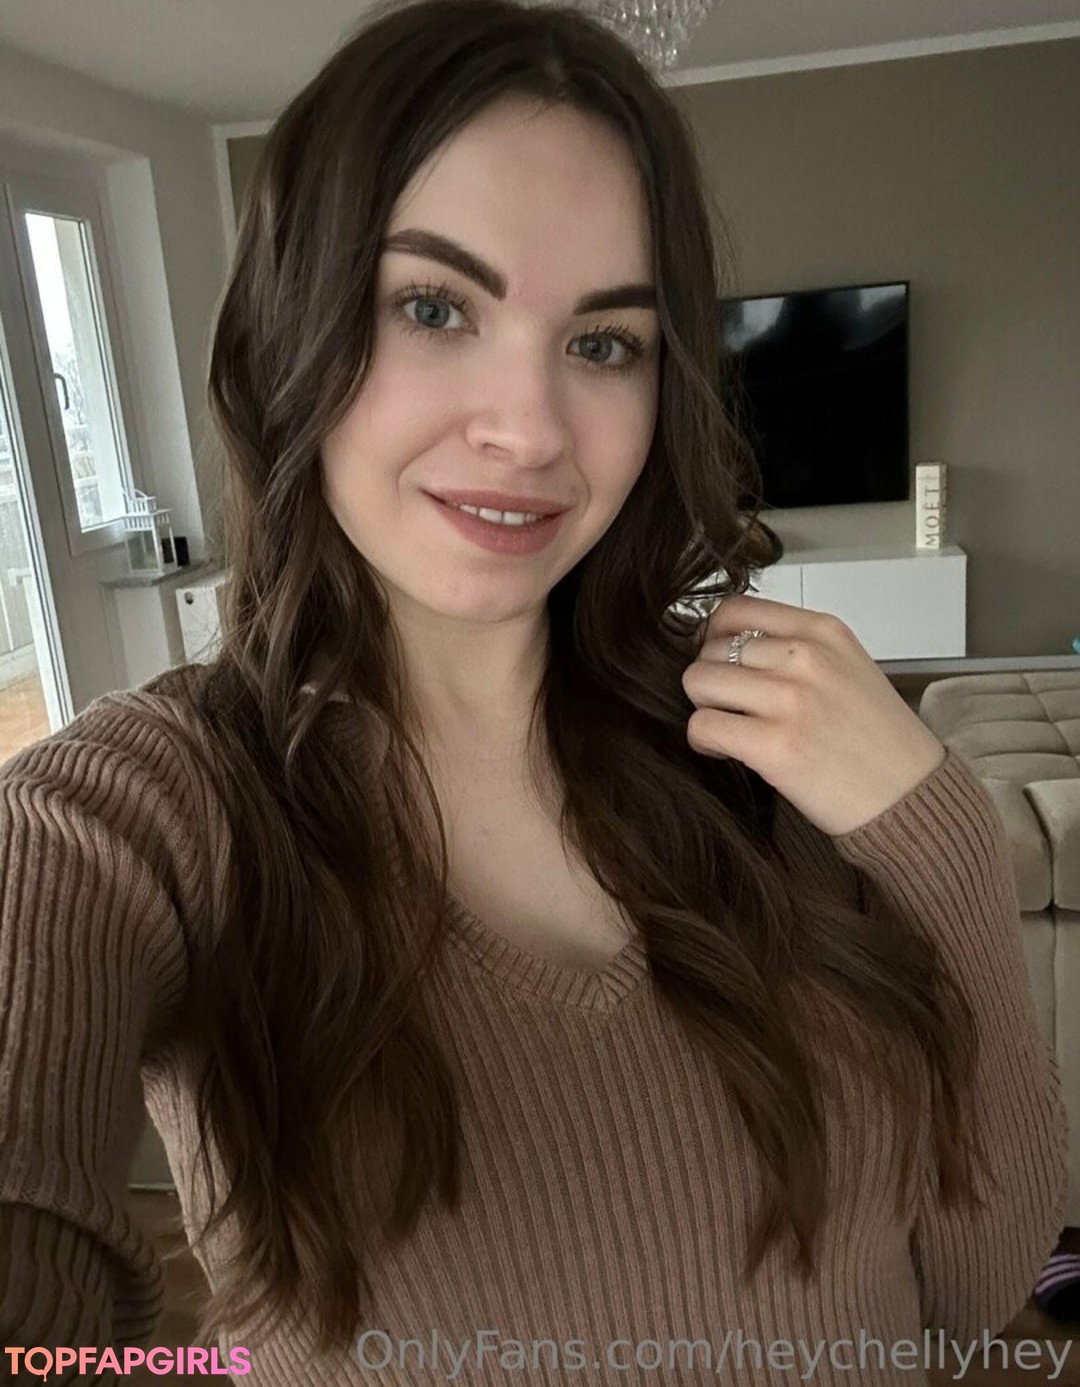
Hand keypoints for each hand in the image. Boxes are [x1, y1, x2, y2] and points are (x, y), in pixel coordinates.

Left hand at [680, 593, 947, 837]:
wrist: (911, 796)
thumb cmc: (879, 740)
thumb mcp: (848, 668)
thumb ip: (795, 650)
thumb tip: (727, 648)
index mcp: (822, 631)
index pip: (734, 610)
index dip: (713, 639)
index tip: (721, 664)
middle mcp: (805, 657)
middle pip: (710, 650)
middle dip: (712, 682)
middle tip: (731, 708)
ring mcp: (789, 699)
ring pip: (698, 682)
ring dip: (705, 708)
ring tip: (729, 728)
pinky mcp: (773, 745)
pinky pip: (703, 726)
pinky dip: (704, 741)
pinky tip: (725, 750)